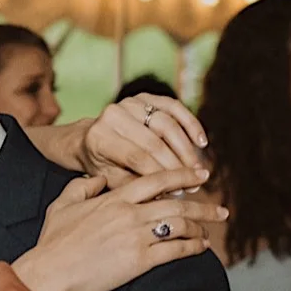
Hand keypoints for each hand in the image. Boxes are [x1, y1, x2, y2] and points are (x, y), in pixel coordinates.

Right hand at [15, 168, 224, 290]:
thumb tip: (99, 180)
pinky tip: (200, 248)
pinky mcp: (139, 261)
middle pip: (177, 204)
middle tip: (220, 209)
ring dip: (200, 228)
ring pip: (181, 226)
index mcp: (113, 198)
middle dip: (204, 206)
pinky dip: (193, 248)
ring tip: (208, 232)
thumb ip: (81, 187)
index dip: (182, 176)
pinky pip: (175, 250)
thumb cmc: (52, 241)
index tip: (201, 175)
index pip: (156, 180)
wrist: (49, 271)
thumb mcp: (61, 205)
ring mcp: (135, 237)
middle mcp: (128, 214)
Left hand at [76, 94, 208, 187]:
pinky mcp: (144, 96)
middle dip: (177, 164)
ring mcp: (129, 103)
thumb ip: (135, 185)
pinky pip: (173, 107)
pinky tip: (201, 142)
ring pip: (167, 124)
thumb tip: (166, 194)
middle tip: (194, 182)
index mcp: (100, 137)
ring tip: (198, 168)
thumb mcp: (110, 178)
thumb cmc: (101, 164)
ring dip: (186, 148)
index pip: (137, 158)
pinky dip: (190, 124)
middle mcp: (113, 115)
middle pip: (154, 142)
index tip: (180, 189)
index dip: (162, 174)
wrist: (89, 138)